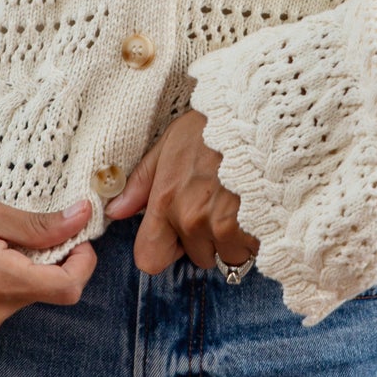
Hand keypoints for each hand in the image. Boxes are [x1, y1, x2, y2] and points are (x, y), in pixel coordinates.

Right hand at [0, 195, 97, 341]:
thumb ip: (38, 224)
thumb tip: (81, 218)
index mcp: (1, 282)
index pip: (68, 288)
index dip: (83, 263)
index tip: (78, 240)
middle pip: (44, 290)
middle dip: (44, 261)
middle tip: (16, 231)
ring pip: (21, 298)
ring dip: (18, 273)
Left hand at [104, 107, 259, 275]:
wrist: (260, 118)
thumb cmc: (214, 127)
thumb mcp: (170, 143)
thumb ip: (141, 182)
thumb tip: (116, 211)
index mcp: (166, 201)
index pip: (150, 259)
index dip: (166, 251)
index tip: (178, 236)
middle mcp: (192, 219)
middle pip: (198, 257)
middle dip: (208, 241)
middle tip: (219, 208)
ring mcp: (225, 226)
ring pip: (228, 257)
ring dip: (234, 241)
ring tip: (241, 208)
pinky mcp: (256, 227)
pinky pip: (252, 251)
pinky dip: (257, 238)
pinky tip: (258, 210)